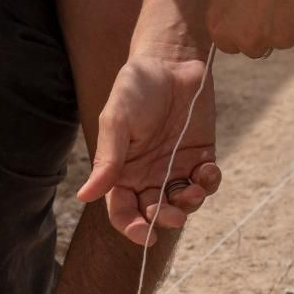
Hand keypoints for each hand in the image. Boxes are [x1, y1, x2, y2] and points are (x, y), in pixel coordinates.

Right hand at [78, 53, 221, 245]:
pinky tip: (207, 170)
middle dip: (164, 220)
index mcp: (120, 173)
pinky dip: (208, 183)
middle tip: (172, 214)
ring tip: (193, 191)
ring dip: (188, 205)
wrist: (171, 58)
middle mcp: (146, 176)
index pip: (122, 211)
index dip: (132, 228)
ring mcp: (174, 168)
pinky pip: (205, 182)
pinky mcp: (199, 156)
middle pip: (152, 214)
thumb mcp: (116, 121)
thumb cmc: (136, 86)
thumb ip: (106, 160)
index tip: (145, 234)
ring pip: (181, 203)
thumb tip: (84, 197)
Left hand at [206, 0, 293, 57]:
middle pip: (256, 48)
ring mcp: (282, 39)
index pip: (230, 45)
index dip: (241, 28)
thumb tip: (239, 15)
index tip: (250, 14)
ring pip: (285, 38)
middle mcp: (250, 42)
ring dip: (288, 23)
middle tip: (273, 4)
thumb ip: (230, 10)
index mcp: (222, 30)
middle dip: (264, 31)